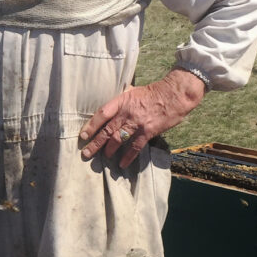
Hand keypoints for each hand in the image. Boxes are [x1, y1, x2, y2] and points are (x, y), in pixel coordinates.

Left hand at [79, 69, 205, 168]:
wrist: (174, 95)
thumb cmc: (153, 92)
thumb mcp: (133, 91)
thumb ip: (121, 100)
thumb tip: (111, 108)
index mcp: (121, 101)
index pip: (101, 114)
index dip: (91, 126)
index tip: (83, 135)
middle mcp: (126, 113)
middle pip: (107, 130)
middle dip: (95, 143)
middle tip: (86, 153)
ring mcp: (137, 123)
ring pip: (118, 139)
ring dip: (108, 150)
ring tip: (102, 157)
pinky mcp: (147, 132)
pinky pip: (135, 147)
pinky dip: (127, 157)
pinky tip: (122, 164)